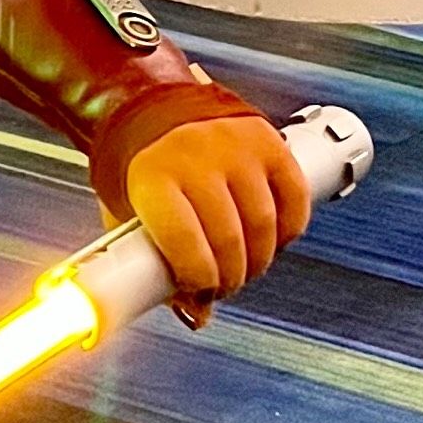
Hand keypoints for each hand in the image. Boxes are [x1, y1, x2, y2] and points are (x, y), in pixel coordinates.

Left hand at [125, 116, 311, 324]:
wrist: (153, 106)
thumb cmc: (140, 167)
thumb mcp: (127, 212)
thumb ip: (153, 263)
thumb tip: (196, 316)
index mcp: (152, 177)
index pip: (187, 247)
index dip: (199, 282)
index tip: (199, 292)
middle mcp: (195, 157)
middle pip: (229, 242)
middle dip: (230, 278)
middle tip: (223, 285)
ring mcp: (235, 147)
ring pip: (264, 226)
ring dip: (259, 260)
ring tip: (244, 265)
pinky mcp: (267, 141)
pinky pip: (294, 200)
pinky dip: (289, 230)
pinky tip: (272, 239)